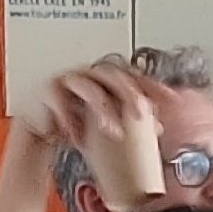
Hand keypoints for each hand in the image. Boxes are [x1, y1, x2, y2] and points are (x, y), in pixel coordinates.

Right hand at [44, 66, 166, 211]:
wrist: (43, 130)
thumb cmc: (77, 124)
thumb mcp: (108, 125)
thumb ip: (129, 123)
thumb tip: (158, 130)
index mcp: (107, 79)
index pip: (133, 76)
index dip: (152, 86)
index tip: (170, 99)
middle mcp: (89, 74)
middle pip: (113, 75)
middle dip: (129, 93)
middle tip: (142, 115)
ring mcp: (68, 80)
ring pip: (88, 87)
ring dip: (103, 108)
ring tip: (113, 131)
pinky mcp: (48, 91)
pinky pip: (60, 100)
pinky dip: (69, 118)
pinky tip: (78, 136)